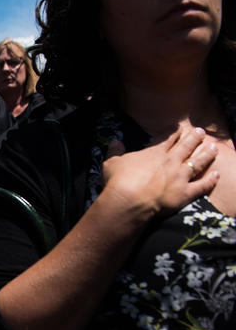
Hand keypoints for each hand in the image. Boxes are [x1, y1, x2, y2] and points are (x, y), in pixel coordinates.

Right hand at [101, 126, 218, 222]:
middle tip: (201, 132)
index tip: (179, 128)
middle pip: (186, 146)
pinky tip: (217, 174)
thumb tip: (115, 141)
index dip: (173, 133)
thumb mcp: (111, 163)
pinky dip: (210, 180)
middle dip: (194, 138)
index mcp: (154, 153)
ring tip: (214, 147)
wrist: (128, 201)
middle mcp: (170, 162)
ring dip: (207, 154)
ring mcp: (180, 177)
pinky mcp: (185, 193)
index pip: (167, 139)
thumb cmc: (118, 182)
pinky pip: (202, 185)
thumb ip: (115, 151)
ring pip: (198, 162)